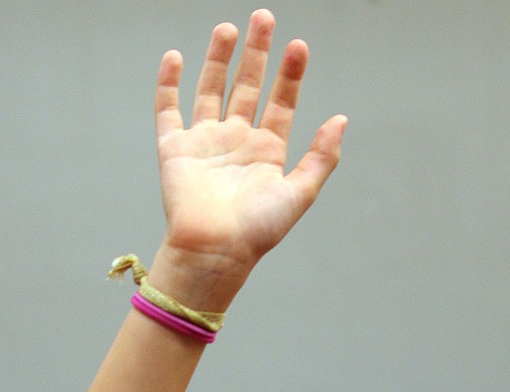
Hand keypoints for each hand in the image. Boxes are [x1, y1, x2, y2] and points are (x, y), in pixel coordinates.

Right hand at [152, 9, 345, 308]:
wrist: (214, 251)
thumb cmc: (256, 231)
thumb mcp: (299, 194)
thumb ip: (322, 158)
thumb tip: (341, 119)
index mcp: (266, 153)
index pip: (281, 103)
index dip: (291, 75)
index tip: (299, 46)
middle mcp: (236, 143)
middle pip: (247, 87)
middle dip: (256, 53)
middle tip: (264, 18)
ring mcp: (204, 143)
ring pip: (211, 90)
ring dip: (219, 59)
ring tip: (229, 28)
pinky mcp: (174, 149)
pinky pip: (168, 110)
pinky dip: (169, 84)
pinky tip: (175, 57)